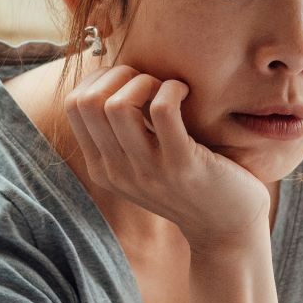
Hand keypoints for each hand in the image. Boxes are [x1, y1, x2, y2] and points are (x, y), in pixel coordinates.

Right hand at [62, 59, 266, 252]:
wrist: (227, 227)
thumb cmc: (190, 183)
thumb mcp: (143, 163)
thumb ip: (123, 133)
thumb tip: (112, 77)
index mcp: (102, 168)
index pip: (74, 106)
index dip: (99, 78)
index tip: (129, 79)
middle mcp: (117, 172)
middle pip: (89, 102)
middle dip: (119, 75)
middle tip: (150, 81)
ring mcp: (148, 171)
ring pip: (117, 105)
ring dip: (144, 81)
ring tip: (166, 88)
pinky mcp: (182, 166)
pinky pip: (162, 110)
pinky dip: (172, 89)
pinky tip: (185, 93)